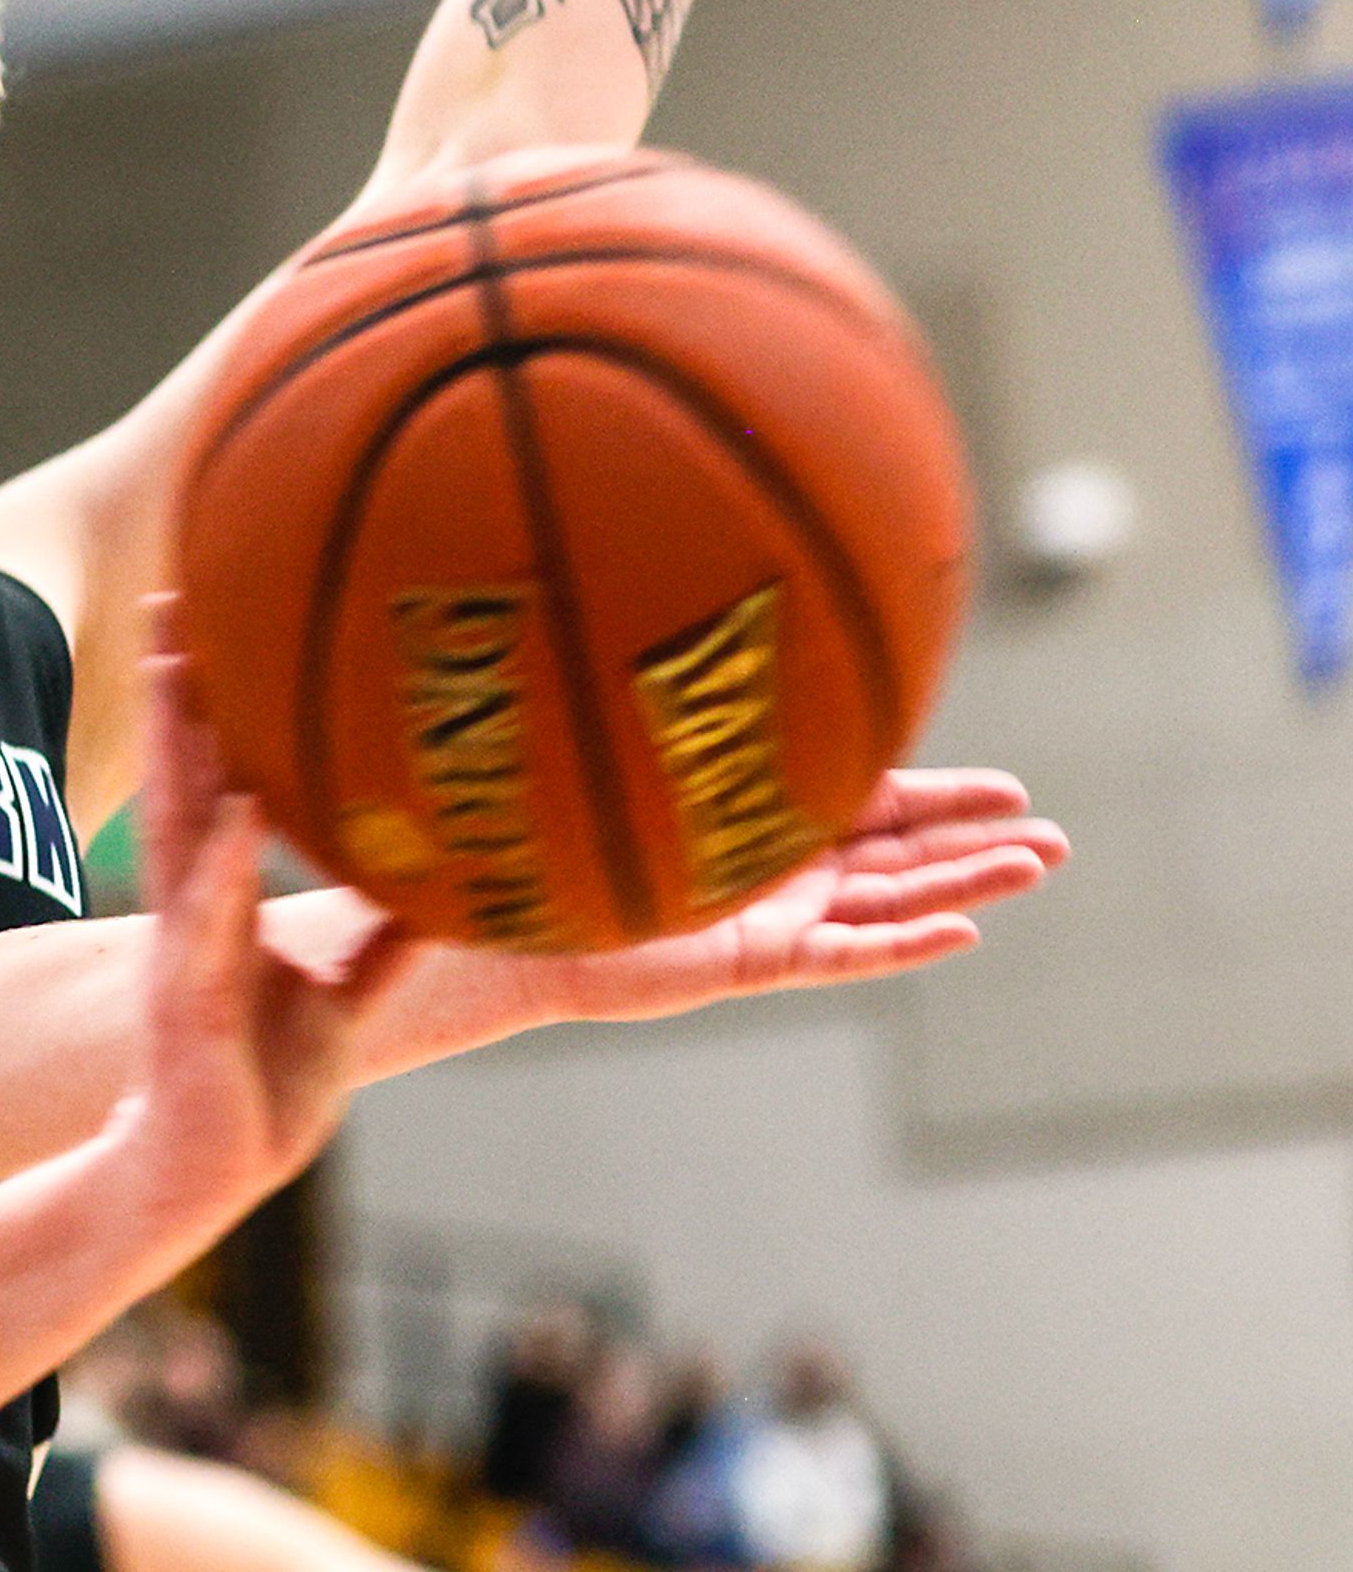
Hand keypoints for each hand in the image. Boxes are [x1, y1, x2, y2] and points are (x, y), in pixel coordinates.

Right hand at [116, 629, 420, 1222]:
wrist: (209, 1179)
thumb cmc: (264, 1092)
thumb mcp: (343, 1003)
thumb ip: (384, 943)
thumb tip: (449, 892)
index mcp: (224, 904)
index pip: (214, 780)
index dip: (214, 701)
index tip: (217, 614)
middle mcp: (196, 910)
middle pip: (184, 777)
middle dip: (178, 688)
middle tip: (176, 592)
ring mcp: (186, 951)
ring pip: (182, 829)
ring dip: (181, 746)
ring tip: (185, 665)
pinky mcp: (190, 1005)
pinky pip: (210, 921)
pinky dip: (223, 860)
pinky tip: (239, 807)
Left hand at [481, 768, 1062, 1030]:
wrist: (511, 911)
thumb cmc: (563, 832)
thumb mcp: (636, 760)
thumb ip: (682, 711)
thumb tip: (696, 611)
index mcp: (761, 820)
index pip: (875, 804)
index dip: (944, 800)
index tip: (1014, 793)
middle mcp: (775, 868)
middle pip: (900, 856)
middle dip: (976, 846)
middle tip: (1059, 842)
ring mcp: (770, 917)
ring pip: (889, 903)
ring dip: (963, 887)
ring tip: (1037, 867)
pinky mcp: (751, 960)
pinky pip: (843, 955)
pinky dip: (902, 946)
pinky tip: (963, 933)